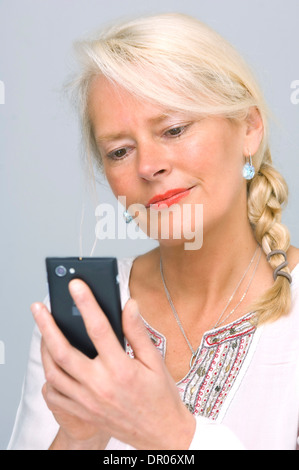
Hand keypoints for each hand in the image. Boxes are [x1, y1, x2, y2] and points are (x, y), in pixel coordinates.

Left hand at [31, 280, 195, 449]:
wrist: (161, 434)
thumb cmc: (160, 396)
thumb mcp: (155, 360)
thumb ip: (137, 331)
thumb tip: (128, 304)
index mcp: (121, 369)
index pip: (99, 328)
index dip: (86, 303)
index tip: (75, 285)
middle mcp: (100, 386)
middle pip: (64, 351)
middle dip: (47, 326)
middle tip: (38, 308)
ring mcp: (88, 402)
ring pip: (55, 372)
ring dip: (44, 349)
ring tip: (43, 332)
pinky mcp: (83, 412)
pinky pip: (55, 396)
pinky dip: (49, 379)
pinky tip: (53, 365)